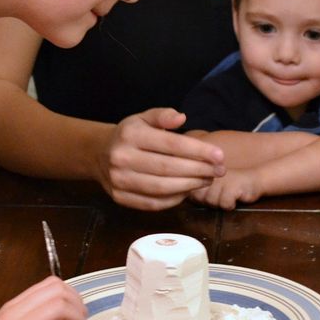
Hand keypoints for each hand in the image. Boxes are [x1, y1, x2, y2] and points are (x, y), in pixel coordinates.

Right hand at [98, 108, 224, 210]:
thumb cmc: (130, 135)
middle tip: (219, 171)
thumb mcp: (143, 118)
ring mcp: (119, 181)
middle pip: (168, 168)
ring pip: (162, 188)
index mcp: (130, 134)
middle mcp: (122, 158)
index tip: (219, 155)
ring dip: (190, 186)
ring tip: (207, 180)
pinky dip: (174, 199)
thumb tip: (181, 117)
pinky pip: (153, 203)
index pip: (171, 144)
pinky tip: (188, 191)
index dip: (198, 151)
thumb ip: (162, 115)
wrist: (99, 154)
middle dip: (199, 170)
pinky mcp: (120, 198)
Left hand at [191, 169, 261, 209]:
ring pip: (211, 201)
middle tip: (221, 192)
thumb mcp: (209, 184)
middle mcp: (210, 170)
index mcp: (202, 169)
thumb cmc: (229, 184)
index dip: (199, 196)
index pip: (190, 189)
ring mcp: (221, 178)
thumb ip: (193, 188)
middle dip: (210, 200)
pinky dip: (230, 204)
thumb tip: (179, 196)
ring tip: (228, 193)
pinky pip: (225, 204)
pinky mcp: (233, 186)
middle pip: (200, 198)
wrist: (254, 179)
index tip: (211, 191)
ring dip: (220, 202)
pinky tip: (236, 196)